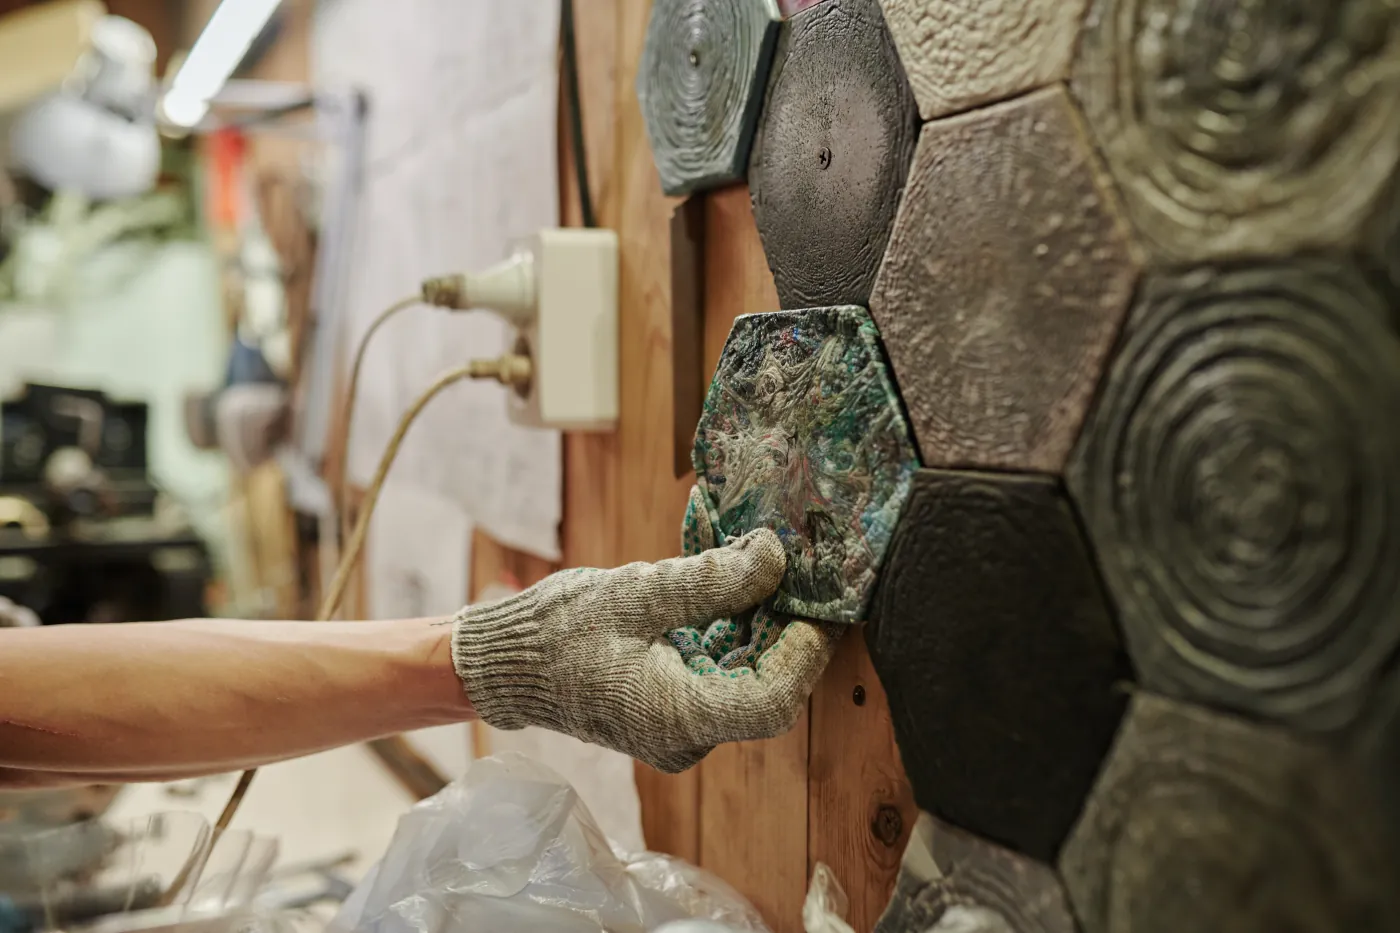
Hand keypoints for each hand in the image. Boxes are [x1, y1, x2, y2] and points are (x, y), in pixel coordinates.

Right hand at [450, 522, 841, 772]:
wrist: (504, 662)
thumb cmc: (557, 632)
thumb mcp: (634, 593)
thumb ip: (709, 580)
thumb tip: (774, 557)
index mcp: (676, 718)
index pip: (772, 702)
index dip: (805, 655)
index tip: (816, 605)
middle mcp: (685, 737)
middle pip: (764, 689)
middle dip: (783, 630)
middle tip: (792, 571)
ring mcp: (678, 729)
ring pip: (743, 680)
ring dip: (757, 627)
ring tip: (757, 568)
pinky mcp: (670, 713)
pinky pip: (717, 677)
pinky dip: (729, 636)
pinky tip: (727, 590)